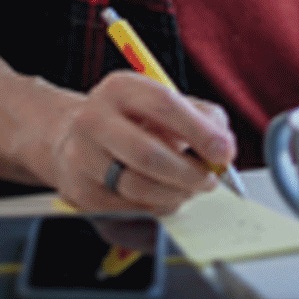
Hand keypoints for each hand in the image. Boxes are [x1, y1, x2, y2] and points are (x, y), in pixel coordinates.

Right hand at [38, 72, 236, 214]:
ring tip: (188, 189)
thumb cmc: (132, 121)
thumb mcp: (164, 103)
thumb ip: (203, 118)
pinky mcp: (79, 192)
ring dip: (175, 195)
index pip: (164, 105)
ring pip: (139, 188)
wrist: (74, 137)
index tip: (224, 152)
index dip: (199, 131)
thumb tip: (223, 147)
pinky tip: (162, 197)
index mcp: (120, 89)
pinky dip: (155, 208)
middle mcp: (94, 120)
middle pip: (148, 155)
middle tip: (209, 180)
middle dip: (189, 174)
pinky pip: (128, 210)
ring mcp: (82, 157)